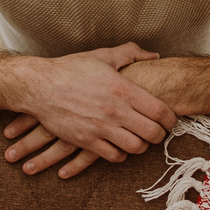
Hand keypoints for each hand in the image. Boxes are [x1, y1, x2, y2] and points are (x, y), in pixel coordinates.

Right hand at [1, 44, 175, 175]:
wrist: (39, 85)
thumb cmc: (71, 69)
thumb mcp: (103, 55)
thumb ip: (132, 53)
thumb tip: (155, 56)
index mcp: (123, 89)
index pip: (160, 112)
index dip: (170, 119)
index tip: (168, 120)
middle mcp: (115, 110)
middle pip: (153, 134)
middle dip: (159, 135)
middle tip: (156, 131)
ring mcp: (101, 127)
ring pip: (136, 148)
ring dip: (141, 145)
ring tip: (138, 139)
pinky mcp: (86, 140)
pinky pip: (114, 156)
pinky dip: (121, 154)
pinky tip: (118, 146)